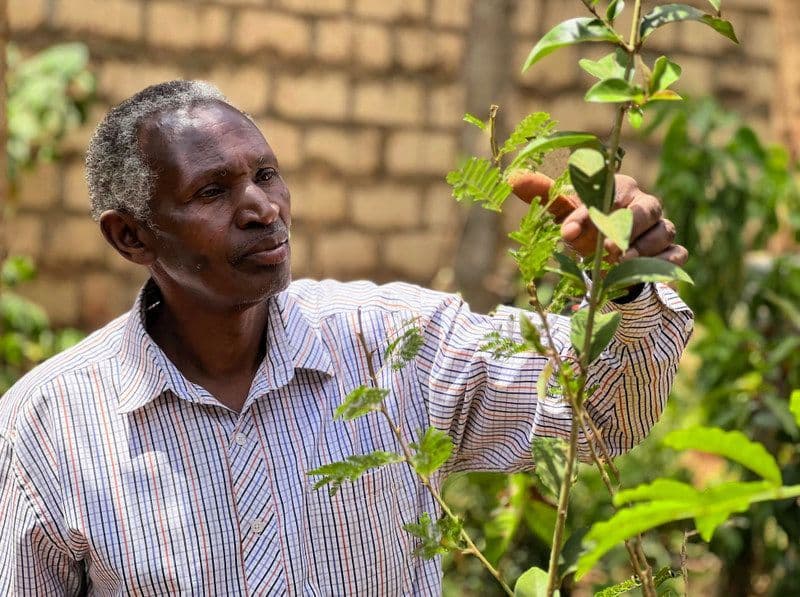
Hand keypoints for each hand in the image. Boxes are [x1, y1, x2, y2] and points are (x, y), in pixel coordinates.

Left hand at [508, 171, 687, 265]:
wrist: (609, 263)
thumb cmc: (588, 232)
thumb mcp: (566, 215)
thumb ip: (547, 197)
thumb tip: (512, 178)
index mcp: (620, 189)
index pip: (610, 193)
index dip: (589, 212)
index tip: (568, 232)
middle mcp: (645, 205)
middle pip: (648, 208)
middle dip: (628, 227)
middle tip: (608, 248)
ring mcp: (662, 229)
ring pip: (664, 232)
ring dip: (643, 249)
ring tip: (621, 263)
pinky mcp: (672, 253)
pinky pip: (677, 255)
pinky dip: (664, 263)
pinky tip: (645, 272)